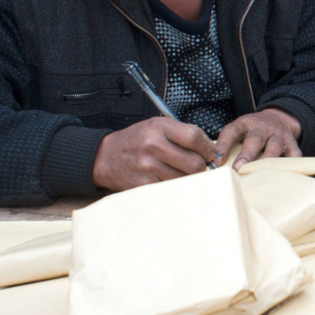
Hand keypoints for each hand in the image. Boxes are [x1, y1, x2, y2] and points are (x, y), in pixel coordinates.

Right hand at [93, 117, 215, 189]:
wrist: (105, 157)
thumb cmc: (135, 141)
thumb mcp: (155, 127)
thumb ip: (180, 134)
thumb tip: (209, 149)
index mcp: (159, 128)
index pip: (195, 137)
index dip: (208, 147)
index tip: (209, 153)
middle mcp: (153, 146)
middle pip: (194, 163)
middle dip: (201, 166)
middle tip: (197, 166)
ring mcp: (148, 167)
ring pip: (185, 179)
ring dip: (188, 178)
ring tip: (180, 172)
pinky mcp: (145, 185)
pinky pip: (172, 188)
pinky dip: (175, 186)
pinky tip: (168, 179)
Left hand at [215, 108, 302, 169]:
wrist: (279, 118)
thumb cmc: (253, 131)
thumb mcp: (240, 130)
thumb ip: (229, 143)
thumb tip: (214, 165)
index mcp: (245, 123)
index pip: (232, 131)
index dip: (223, 145)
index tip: (216, 160)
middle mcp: (263, 127)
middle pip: (255, 140)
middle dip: (247, 155)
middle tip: (239, 168)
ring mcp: (279, 135)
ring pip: (274, 147)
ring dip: (266, 161)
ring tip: (260, 174)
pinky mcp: (292, 143)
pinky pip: (294, 155)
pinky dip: (291, 165)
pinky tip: (284, 174)